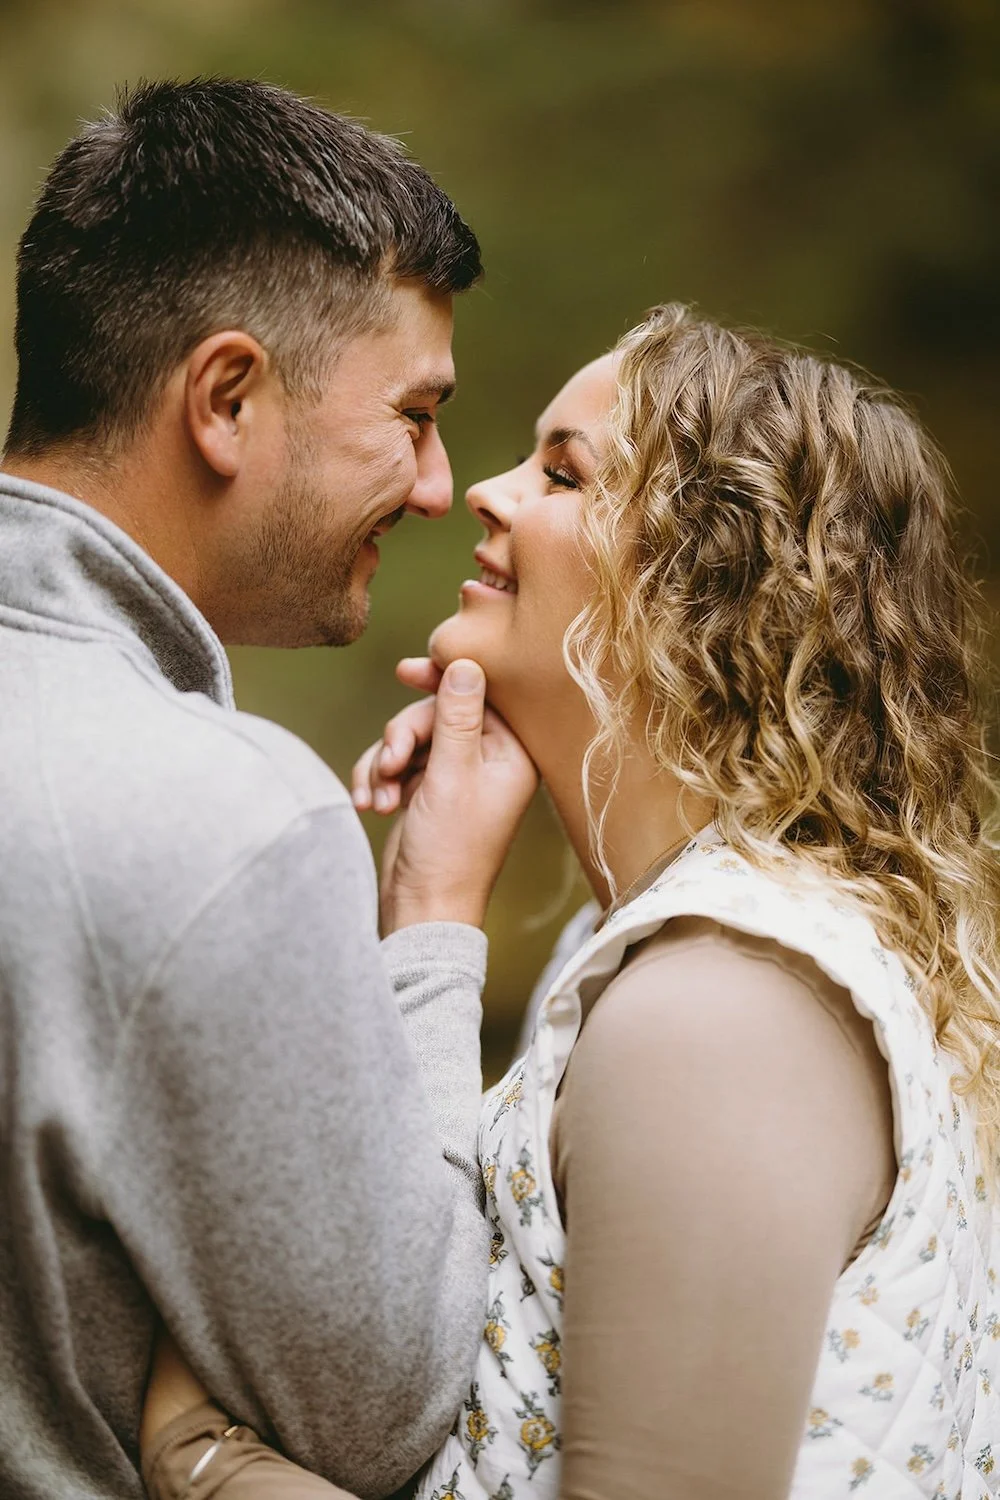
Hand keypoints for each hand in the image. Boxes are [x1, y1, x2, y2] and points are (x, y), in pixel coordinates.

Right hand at [352, 658, 537, 931]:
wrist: (422, 908)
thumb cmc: (450, 850)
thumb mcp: (452, 775)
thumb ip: (457, 716)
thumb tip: (468, 662)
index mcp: (512, 754)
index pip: (480, 696)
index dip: (443, 680)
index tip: (406, 671)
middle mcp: (487, 761)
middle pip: (437, 713)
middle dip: (404, 736)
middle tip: (391, 763)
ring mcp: (454, 775)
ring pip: (409, 736)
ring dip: (386, 761)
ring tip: (379, 797)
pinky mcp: (425, 789)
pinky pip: (395, 761)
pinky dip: (378, 778)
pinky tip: (370, 805)